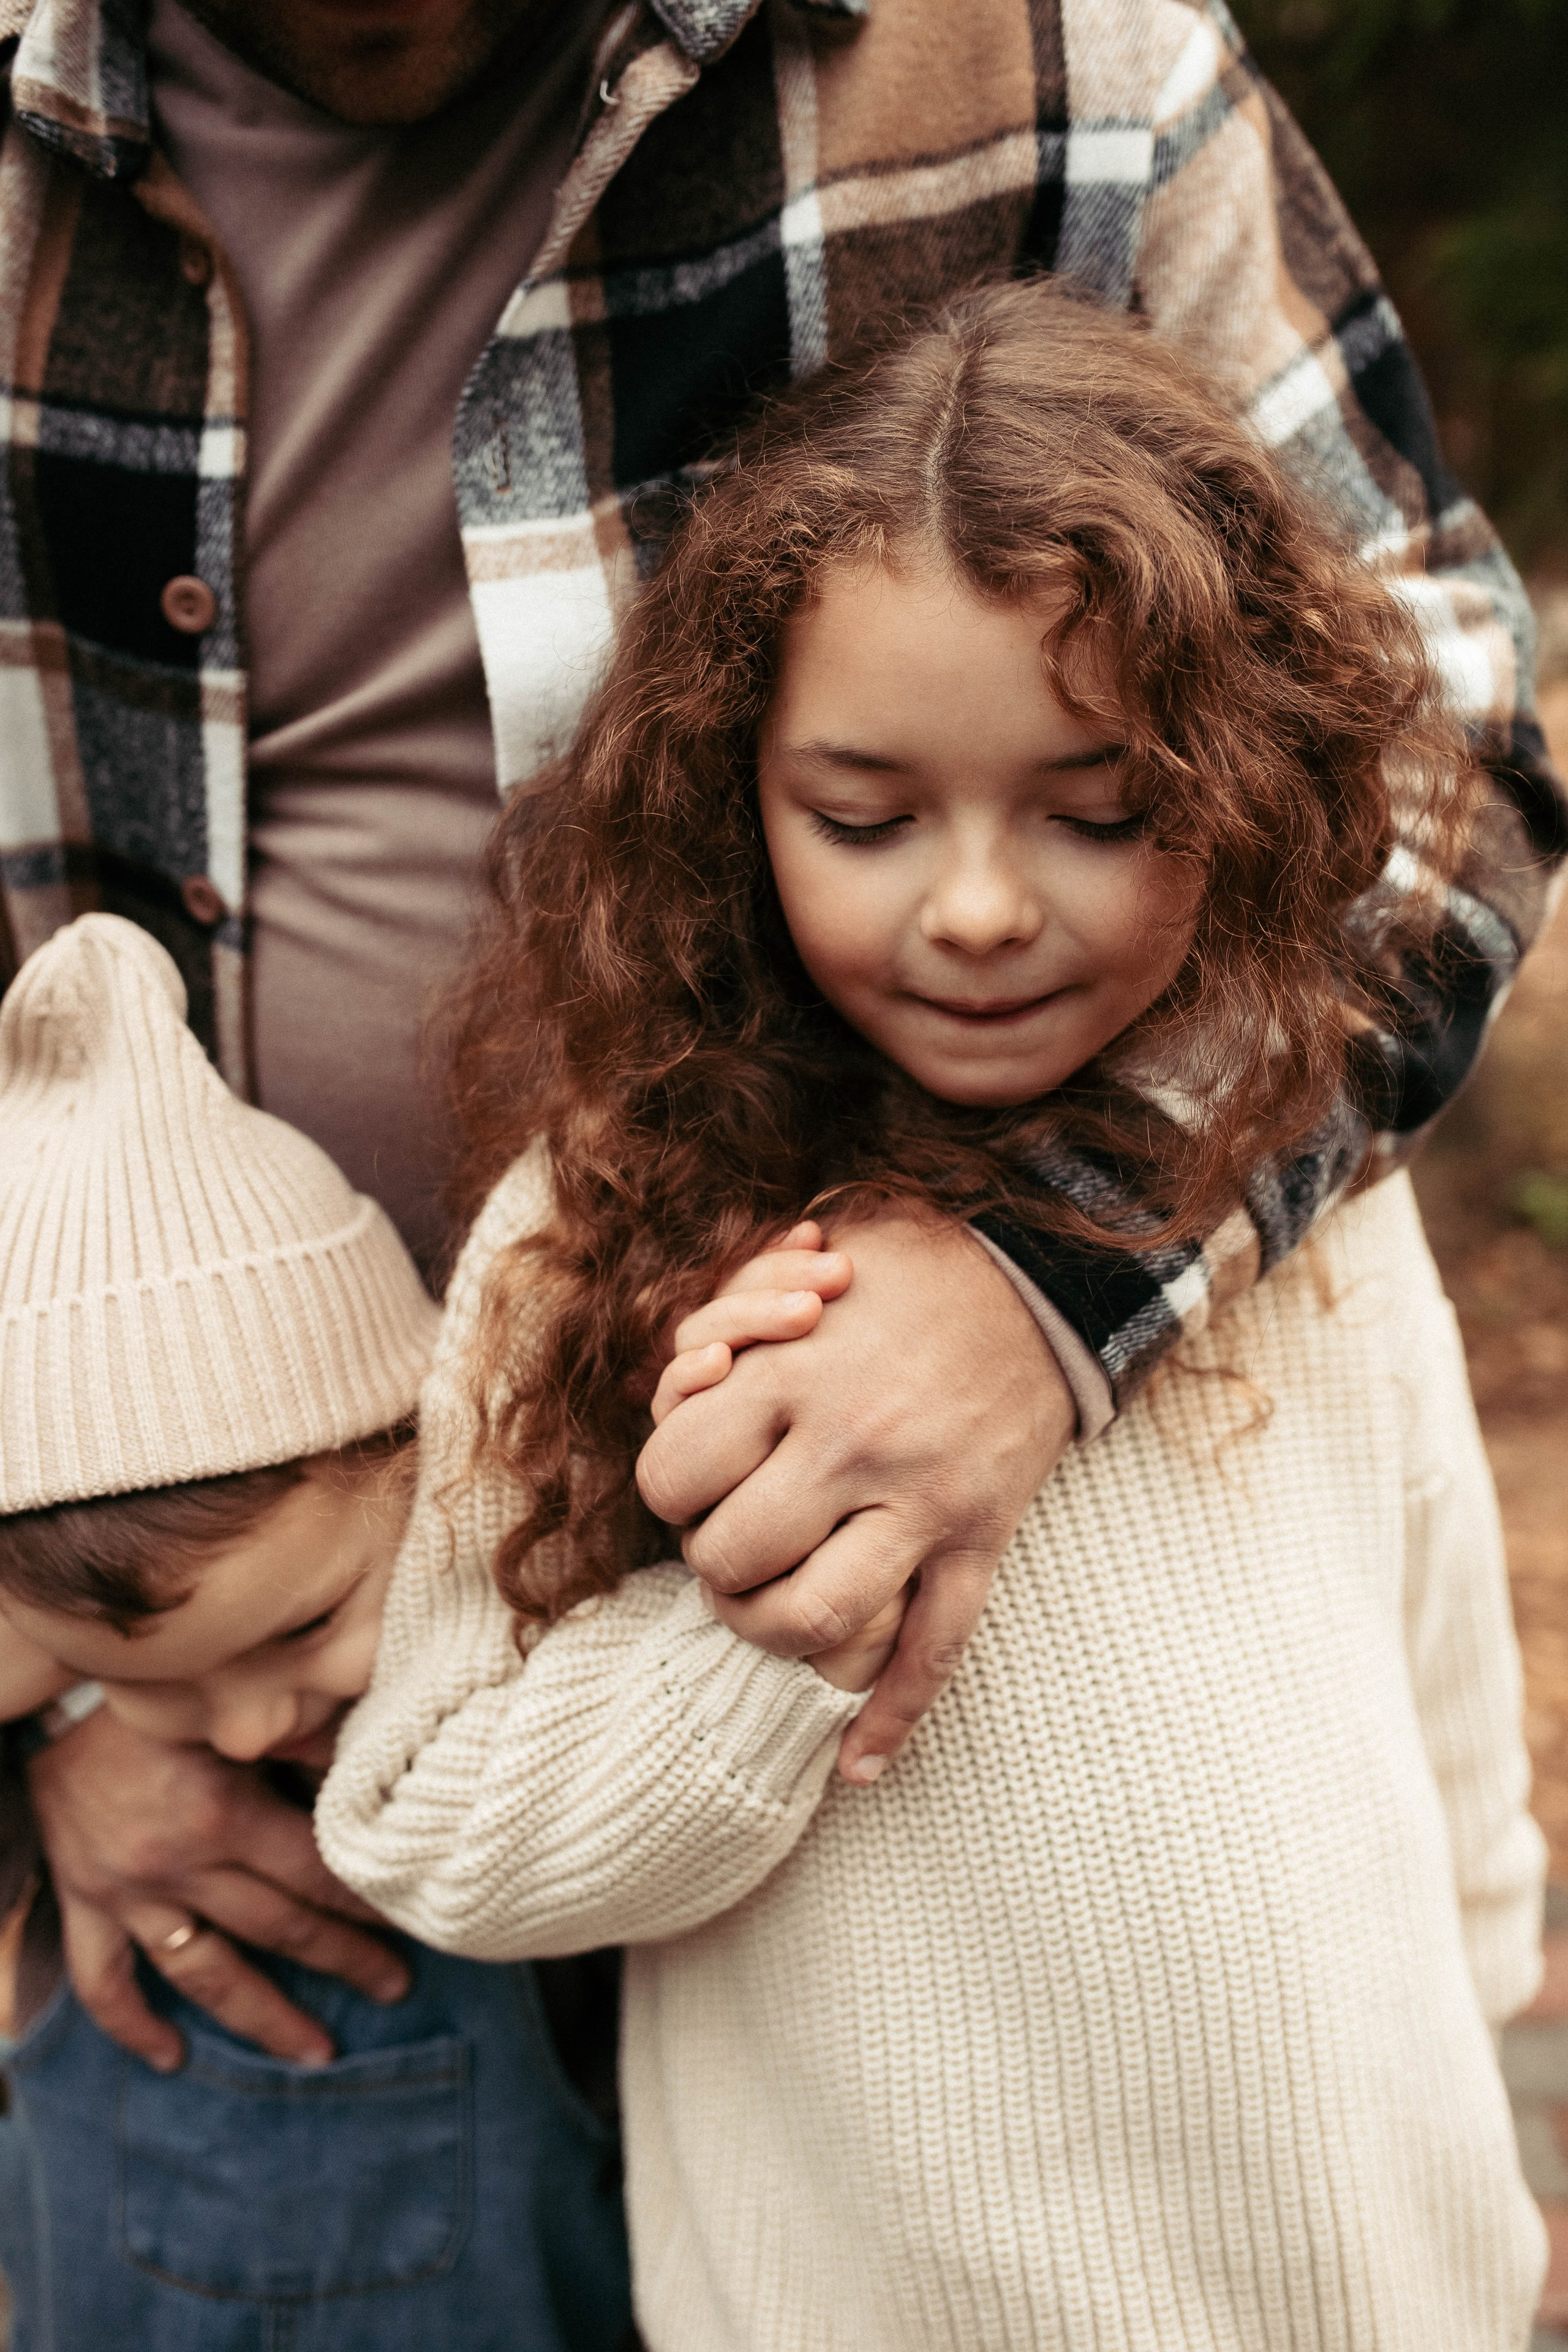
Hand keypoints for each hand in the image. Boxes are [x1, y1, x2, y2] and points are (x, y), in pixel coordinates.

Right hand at [27, 1706, 409, 2071]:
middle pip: (278, 1929)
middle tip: (397, 1989)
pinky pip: (105, 1983)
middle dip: (345, 1962)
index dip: (368, 1902)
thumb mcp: (230, 1713)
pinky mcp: (85, 1905)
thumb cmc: (154, 1704)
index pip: (314, 1873)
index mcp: (224, 1813)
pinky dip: (135, 2026)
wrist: (44, 1710)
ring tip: (317, 2053)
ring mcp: (129, 1894)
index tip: (414, 1921)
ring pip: (205, 1975)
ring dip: (264, 2018)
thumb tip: (372, 1766)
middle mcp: (178, 1865)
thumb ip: (298, 1740)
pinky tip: (173, 2057)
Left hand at [638, 1211, 1073, 1781]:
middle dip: (711, 1562)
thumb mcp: (790, 1271)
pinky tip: (855, 1767)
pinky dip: (891, 1720)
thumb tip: (678, 1388)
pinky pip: (935, 1651)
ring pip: (818, 1622)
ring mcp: (922, 1501)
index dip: (666, 1486)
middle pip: (730, 1558)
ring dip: (769, 1635)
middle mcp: (851, 1445)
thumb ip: (719, 1330)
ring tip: (762, 1609)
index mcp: (792, 1376)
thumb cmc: (896, 1268)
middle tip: (726, 1539)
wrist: (1038, 1276)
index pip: (671, 1476)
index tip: (692, 1475)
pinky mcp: (979, 1538)